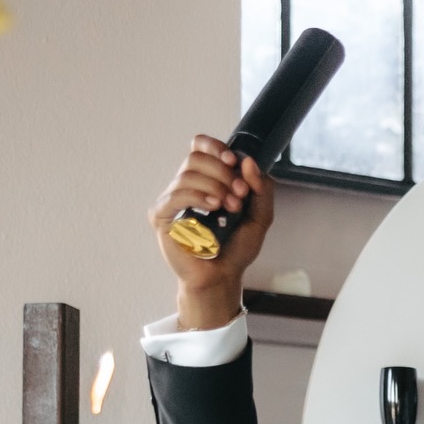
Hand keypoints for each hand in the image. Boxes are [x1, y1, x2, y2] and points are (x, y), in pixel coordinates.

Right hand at [148, 135, 275, 328]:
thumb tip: (248, 162)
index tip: (233, 162)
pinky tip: (212, 207)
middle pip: (196, 157)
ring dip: (216, 187)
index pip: (200, 146)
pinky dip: (198, 196)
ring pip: (188, 174)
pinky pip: (176, 195)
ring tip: (230, 208)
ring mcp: (172, 200)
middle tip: (240, 195)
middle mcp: (186, 186)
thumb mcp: (260, 217)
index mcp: (206, 180)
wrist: (223, 277)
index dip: (215, 147)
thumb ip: (261, 190)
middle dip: (223, 173)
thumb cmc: (236, 249)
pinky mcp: (162, 215)